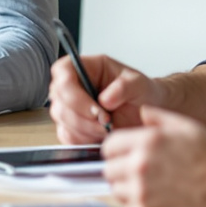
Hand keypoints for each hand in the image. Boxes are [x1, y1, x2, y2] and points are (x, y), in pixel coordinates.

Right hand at [49, 52, 165, 143]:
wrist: (146, 114)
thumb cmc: (141, 93)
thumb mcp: (139, 84)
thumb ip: (123, 87)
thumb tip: (104, 99)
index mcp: (86, 66)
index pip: (62, 72)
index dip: (72, 93)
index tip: (96, 110)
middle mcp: (74, 85)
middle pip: (59, 100)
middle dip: (82, 118)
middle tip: (106, 124)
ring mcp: (70, 106)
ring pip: (61, 120)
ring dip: (84, 130)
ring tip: (107, 130)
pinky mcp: (71, 126)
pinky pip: (67, 136)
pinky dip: (83, 139)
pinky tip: (100, 136)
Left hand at [101, 112, 205, 206]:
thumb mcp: (188, 127)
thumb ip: (159, 117)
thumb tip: (141, 111)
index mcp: (146, 142)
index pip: (108, 146)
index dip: (118, 150)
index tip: (126, 155)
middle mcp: (139, 166)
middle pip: (108, 169)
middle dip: (121, 169)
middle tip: (140, 172)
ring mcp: (141, 193)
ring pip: (116, 191)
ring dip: (128, 189)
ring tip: (151, 187)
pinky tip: (156, 201)